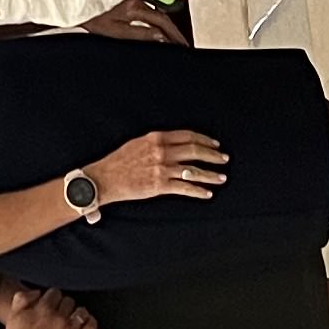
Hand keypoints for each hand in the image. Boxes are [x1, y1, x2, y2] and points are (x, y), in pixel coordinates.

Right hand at [0, 283, 113, 328]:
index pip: (55, 293)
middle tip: (62, 312)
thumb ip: (22, 298)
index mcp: (41, 309)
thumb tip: (38, 292)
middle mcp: (57, 317)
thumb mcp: (12, 317)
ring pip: (81, 312)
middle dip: (65, 305)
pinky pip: (90, 327)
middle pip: (69, 301)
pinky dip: (90, 323)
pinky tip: (86, 325)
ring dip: (78, 313)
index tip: (53, 303)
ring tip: (75, 318)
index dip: (54, 297)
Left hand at [74, 0, 190, 44]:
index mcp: (134, 8)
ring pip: (157, 11)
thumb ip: (141, 35)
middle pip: (163, 17)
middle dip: (175, 32)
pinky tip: (158, 26)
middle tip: (183, 44)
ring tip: (175, 38)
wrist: (73, 3)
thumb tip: (161, 38)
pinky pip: (149, 8)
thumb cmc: (91, 17)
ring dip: (167, 25)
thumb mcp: (116, 32)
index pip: (162, 23)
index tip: (182, 46)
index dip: (174, 36)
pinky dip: (157, 18)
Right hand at [85, 127, 228, 208]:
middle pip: (195, 151)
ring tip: (221, 177)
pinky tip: (208, 193)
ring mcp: (162, 169)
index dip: (204, 139)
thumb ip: (157, 142)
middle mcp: (162, 151)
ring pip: (194, 171)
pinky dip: (199, 191)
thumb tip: (174, 144)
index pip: (188, 135)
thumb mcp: (138, 143)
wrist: (104, 178)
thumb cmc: (118, 161)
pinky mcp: (160, 186)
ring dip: (211, 174)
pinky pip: (185, 188)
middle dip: (213, 155)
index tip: (214, 144)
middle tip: (224, 158)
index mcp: (157, 138)